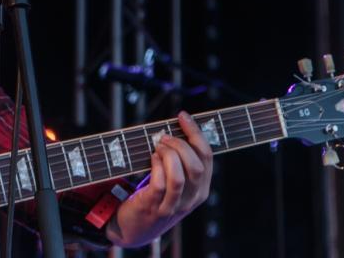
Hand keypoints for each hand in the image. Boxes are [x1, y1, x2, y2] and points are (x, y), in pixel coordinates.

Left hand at [106, 111, 213, 247]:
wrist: (136, 228)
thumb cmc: (157, 197)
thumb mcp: (176, 183)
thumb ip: (181, 162)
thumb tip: (176, 127)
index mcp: (201, 189)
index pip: (207, 157)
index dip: (195, 133)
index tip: (183, 116)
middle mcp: (191, 199)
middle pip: (196, 166)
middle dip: (180, 145)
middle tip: (164, 137)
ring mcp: (173, 206)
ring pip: (179, 177)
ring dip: (168, 155)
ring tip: (158, 147)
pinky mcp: (154, 208)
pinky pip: (159, 185)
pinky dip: (156, 167)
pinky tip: (151, 159)